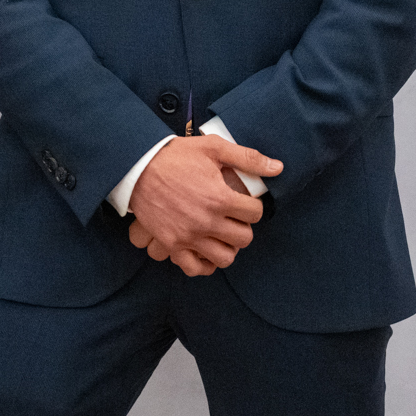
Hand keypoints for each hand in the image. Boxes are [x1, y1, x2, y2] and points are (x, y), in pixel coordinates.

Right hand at [124, 138, 280, 276]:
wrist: (137, 167)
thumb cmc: (175, 156)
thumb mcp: (213, 148)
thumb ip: (247, 158)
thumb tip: (278, 168)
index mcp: (219, 198)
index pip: (255, 214)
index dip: (252, 206)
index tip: (243, 201)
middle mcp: (206, 222)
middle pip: (244, 238)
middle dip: (243, 226)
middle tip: (233, 217)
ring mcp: (189, 236)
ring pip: (225, 258)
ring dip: (227, 246)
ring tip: (221, 233)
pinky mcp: (172, 244)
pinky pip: (195, 268)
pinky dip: (204, 264)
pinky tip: (205, 250)